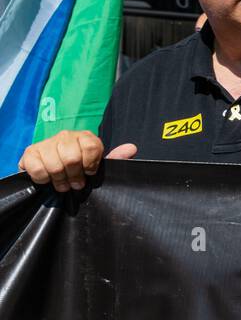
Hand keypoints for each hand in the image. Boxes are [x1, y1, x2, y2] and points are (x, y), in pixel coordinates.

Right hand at [18, 131, 135, 191]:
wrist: (51, 169)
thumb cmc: (79, 168)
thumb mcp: (98, 165)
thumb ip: (114, 158)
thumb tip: (131, 148)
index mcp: (85, 137)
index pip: (91, 146)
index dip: (91, 164)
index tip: (89, 173)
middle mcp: (65, 136)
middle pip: (72, 158)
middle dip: (74, 176)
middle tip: (75, 184)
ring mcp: (46, 143)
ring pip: (55, 165)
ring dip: (60, 180)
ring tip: (63, 184)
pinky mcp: (29, 152)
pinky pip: (37, 169)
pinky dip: (44, 179)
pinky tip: (48, 179)